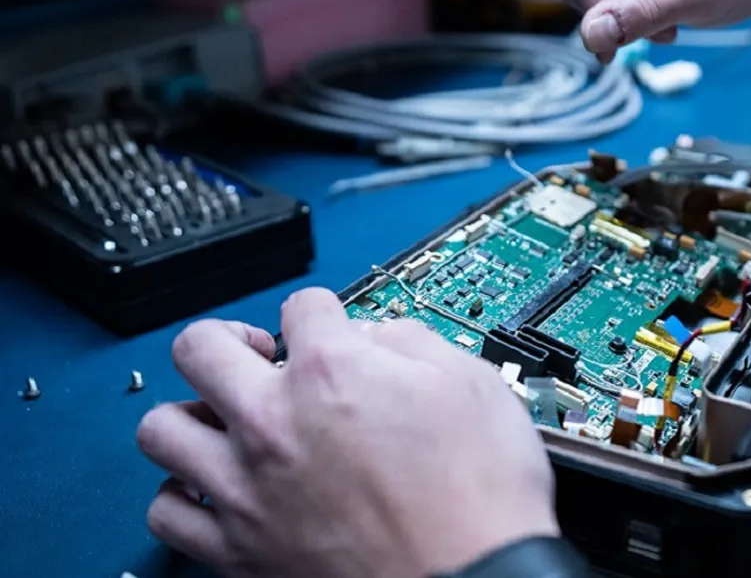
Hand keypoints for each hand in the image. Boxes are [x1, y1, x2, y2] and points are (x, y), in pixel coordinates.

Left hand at [136, 287, 557, 577]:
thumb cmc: (479, 499)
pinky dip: (183, 498)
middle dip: (227, 341)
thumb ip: (413, 343)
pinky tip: (216, 492)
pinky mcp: (237, 552)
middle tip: (256, 357)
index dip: (322, 314)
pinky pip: (167, 515)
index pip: (301, 307)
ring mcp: (245, 489)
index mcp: (331, 370)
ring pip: (161, 429)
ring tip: (225, 423)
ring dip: (191, 415)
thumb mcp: (473, 385)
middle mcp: (273, 421)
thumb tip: (381, 337)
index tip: (330, 330)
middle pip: (199, 348)